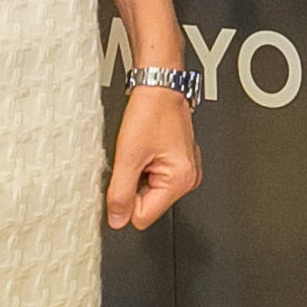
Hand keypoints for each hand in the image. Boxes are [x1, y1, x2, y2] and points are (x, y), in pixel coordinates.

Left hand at [106, 84, 201, 229]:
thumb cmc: (150, 112)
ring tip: (142, 152)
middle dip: (135, 185)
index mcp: (181, 179)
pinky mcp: (181, 162)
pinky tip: (147, 149)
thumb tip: (117, 220)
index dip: (127, 198)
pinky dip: (147, 167)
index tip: (127, 174)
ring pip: (151, 192)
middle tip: (136, 159)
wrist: (159, 86)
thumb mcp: (127, 156)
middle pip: (148, 205)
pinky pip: (157, 178)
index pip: (143, 216)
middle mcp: (189, 178)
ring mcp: (188, 169)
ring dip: (140, 175)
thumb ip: (120, 194)